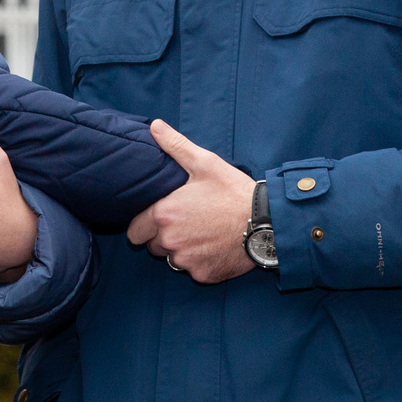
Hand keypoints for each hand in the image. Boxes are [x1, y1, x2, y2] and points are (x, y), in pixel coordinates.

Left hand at [126, 120, 255, 283]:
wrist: (266, 222)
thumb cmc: (233, 191)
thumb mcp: (204, 163)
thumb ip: (175, 146)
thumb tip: (154, 126)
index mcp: (163, 214)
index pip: (134, 230)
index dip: (145, 223)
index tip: (161, 216)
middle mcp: (170, 241)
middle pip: (152, 246)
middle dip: (163, 236)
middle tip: (185, 222)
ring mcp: (186, 261)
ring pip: (172, 259)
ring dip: (181, 250)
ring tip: (202, 233)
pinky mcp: (203, 275)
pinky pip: (193, 270)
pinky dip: (200, 262)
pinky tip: (215, 246)